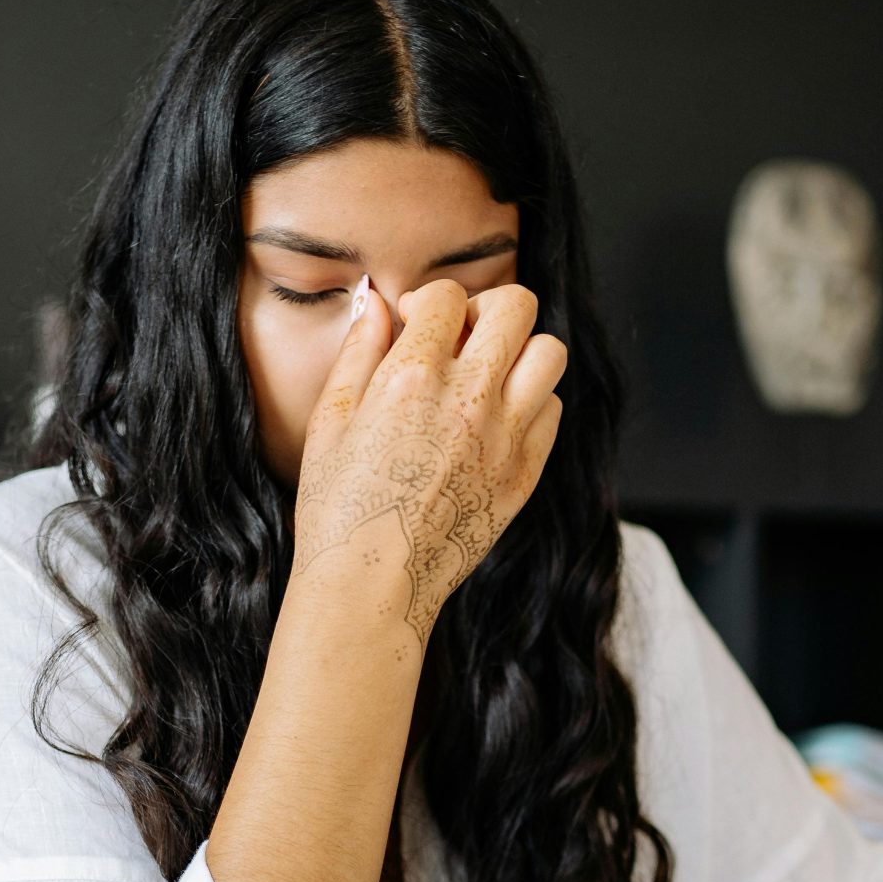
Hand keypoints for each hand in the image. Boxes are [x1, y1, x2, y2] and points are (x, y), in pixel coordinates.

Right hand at [292, 279, 565, 644]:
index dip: (430, 301)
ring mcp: (504, 438)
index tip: (415, 325)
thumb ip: (358, 352)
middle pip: (516, 306)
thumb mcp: (330, 421)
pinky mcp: (524, 476)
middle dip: (486, 308)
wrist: (372, 587)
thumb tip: (375, 301)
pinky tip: (496, 421)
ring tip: (488, 375)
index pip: (449, 295)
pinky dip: (531, 403)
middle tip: (462, 336)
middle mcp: (468, 399)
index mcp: (413, 377)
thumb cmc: (338, 509)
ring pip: (549, 353)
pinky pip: (552, 411)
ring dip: (520, 351)